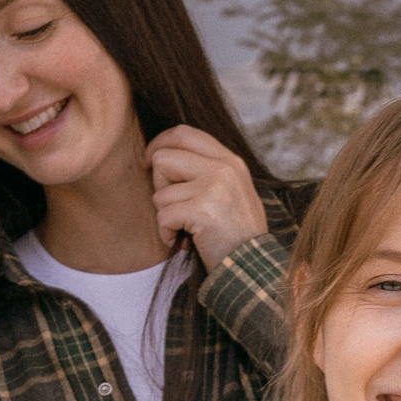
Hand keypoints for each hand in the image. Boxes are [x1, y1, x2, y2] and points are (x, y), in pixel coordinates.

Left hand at [147, 124, 267, 274]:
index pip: (184, 133)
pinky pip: (163, 216)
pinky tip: (183, 242)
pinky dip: (167, 234)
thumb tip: (162, 155)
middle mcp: (224, 168)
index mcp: (230, 161)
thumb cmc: (235, 235)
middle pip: (164, 157)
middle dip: (159, 185)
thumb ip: (206, 170)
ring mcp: (214, 187)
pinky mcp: (203, 210)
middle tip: (174, 207)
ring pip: (160, 192)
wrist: (252, 267)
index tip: (148, 162)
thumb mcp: (230, 191)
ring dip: (165, 216)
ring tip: (185, 229)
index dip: (159, 144)